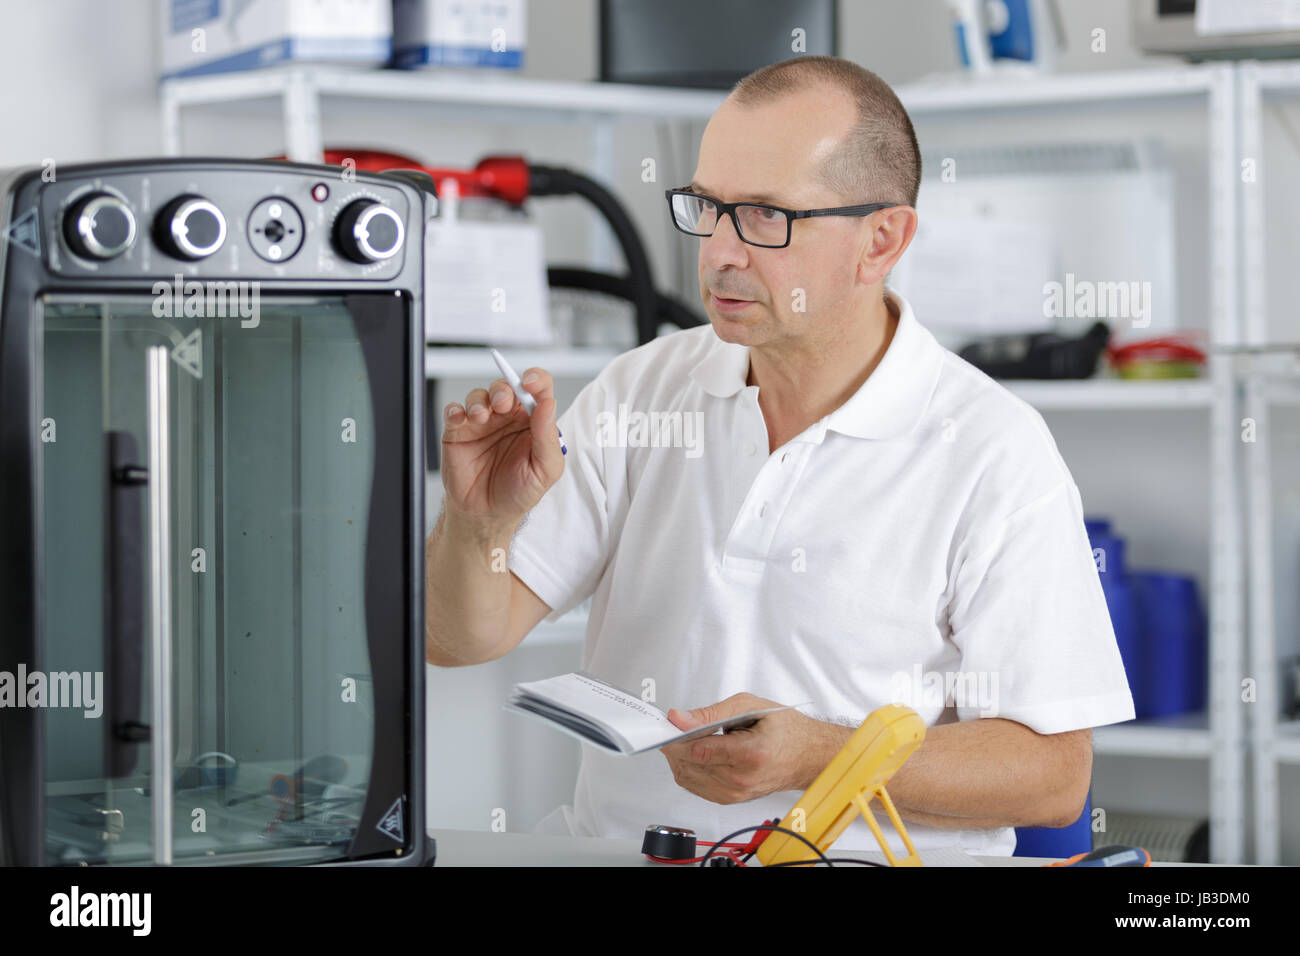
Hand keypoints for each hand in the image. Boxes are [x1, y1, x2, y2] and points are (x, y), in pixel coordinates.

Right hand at [441, 367, 563, 523]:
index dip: (535, 379)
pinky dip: (455, 410)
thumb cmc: (519, 492)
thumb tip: (548, 404)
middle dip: (504, 389)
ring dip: (479, 401)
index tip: (530, 382)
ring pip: (480, 395)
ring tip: (481, 417)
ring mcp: (483, 423)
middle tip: (502, 404)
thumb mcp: (545, 469)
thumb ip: (547, 436)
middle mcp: (508, 418)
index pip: (538, 389)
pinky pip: (454, 411)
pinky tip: (460, 419)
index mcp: (533, 422)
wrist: (487, 515)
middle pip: (506, 386)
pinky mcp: (459, 431)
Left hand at [660, 693, 835, 804]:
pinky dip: (688, 767)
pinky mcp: (728, 799)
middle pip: (689, 764)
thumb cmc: (784, 729)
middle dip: (676, 743)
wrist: (806, 755)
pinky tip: (695, 752)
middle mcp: (742, 780)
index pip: (699, 751)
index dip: (677, 736)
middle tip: (676, 725)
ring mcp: (734, 794)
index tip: (668, 724)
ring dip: (680, 756)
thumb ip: (711, 713)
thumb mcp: (749, 706)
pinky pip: (694, 785)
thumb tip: (679, 718)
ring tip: (689, 736)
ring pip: (687, 777)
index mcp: (751, 755)